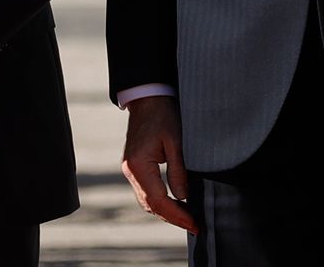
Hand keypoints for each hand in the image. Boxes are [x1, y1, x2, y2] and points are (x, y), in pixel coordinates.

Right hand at [120, 95, 195, 233]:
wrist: (147, 98)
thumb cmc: (163, 115)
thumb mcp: (176, 142)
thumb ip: (179, 171)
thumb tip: (183, 198)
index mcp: (138, 165)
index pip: (158, 200)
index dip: (177, 215)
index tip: (194, 224)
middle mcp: (129, 170)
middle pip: (150, 205)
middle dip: (172, 218)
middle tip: (194, 226)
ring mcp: (129, 169)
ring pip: (146, 201)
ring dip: (166, 211)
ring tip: (187, 218)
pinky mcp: (133, 167)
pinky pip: (145, 191)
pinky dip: (159, 201)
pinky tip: (174, 203)